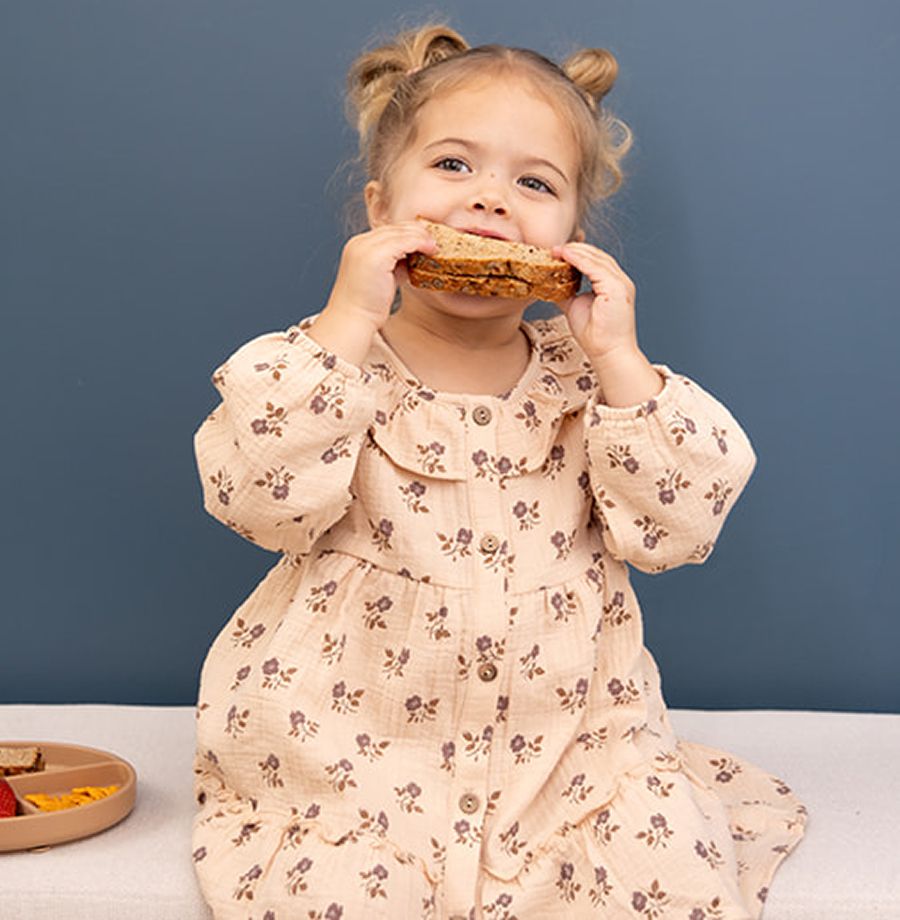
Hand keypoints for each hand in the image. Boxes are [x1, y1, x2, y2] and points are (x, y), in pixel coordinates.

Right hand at [324, 221, 437, 330]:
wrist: (352, 319)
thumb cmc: (367, 306)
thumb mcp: (383, 278)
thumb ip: (394, 266)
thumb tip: (412, 259)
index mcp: (358, 246)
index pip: (388, 232)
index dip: (409, 234)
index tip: (427, 242)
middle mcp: (360, 242)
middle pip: (395, 228)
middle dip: (418, 233)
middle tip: (435, 242)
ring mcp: (366, 247)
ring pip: (401, 232)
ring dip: (422, 237)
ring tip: (435, 247)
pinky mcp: (376, 256)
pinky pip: (404, 241)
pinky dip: (420, 243)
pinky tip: (431, 250)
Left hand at [550, 241, 638, 360]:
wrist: (608, 353)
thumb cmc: (595, 336)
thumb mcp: (576, 307)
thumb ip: (567, 294)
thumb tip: (550, 285)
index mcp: (613, 285)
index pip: (596, 262)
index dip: (577, 255)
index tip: (557, 252)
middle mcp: (620, 281)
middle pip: (598, 256)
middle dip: (576, 249)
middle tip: (554, 248)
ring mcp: (620, 283)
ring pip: (597, 259)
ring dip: (575, 252)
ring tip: (557, 250)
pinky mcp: (617, 288)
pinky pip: (595, 267)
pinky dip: (579, 260)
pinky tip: (565, 256)